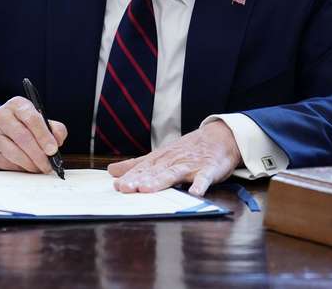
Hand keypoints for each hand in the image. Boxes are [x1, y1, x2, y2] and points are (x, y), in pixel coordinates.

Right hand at [0, 96, 67, 172]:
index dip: (44, 136)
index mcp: (17, 105)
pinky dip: (20, 168)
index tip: (53, 150)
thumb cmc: (24, 125)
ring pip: (14, 152)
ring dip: (30, 164)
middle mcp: (2, 116)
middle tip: (48, 164)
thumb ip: (54, 128)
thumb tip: (57, 141)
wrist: (0, 132)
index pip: (32, 118)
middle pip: (22, 137)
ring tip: (40, 167)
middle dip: (38, 154)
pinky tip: (28, 167)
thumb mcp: (41, 120)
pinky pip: (7, 162)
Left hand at [108, 121, 241, 196]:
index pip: (143, 169)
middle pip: (155, 172)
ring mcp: (191, 165)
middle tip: (126, 188)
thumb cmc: (187, 150)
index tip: (117, 186)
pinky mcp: (208, 169)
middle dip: (140, 180)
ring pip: (174, 173)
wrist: (219, 137)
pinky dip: (200, 185)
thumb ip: (137, 165)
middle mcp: (173, 161)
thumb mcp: (160, 155)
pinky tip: (195, 193)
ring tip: (147, 189)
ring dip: (161, 181)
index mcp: (161, 160)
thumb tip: (112, 170)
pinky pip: (204, 178)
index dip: (130, 177)